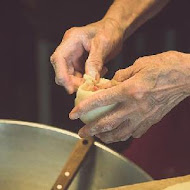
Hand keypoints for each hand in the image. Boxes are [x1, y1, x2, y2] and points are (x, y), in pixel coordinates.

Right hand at [50, 18, 123, 93]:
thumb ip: (95, 62)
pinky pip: (81, 77)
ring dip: (84, 82)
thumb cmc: (109, 31)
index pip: (58, 59)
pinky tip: (101, 73)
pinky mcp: (81, 64)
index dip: (62, 75)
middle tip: (90, 85)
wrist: (115, 30)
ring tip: (99, 76)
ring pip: (72, 77)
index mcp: (71, 41)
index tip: (71, 89)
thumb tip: (90, 79)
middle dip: (75, 82)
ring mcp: (75, 58)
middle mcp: (70, 51)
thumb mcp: (103, 45)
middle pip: (63, 71)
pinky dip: (89, 79)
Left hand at [69, 51, 189, 142]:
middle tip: (81, 132)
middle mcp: (135, 106)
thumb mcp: (139, 65)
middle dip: (91, 130)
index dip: (84, 108)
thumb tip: (109, 85)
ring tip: (97, 136)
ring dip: (105, 136)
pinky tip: (117, 133)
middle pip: (107, 123)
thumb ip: (120, 77)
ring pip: (119, 133)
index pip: (100, 101)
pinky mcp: (151, 121)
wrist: (186, 76)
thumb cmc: (164, 66)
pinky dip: (122, 135)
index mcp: (130, 89)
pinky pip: (133, 133)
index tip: (73, 114)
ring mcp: (144, 116)